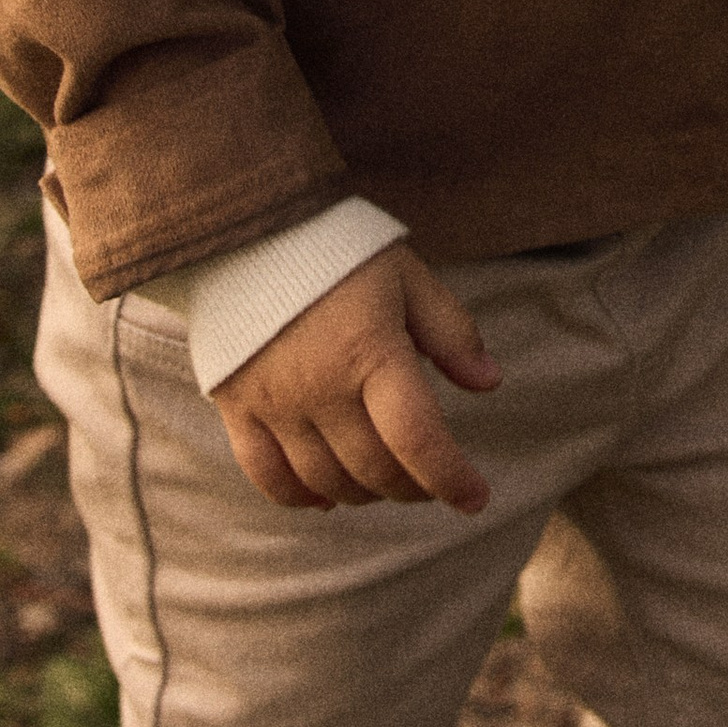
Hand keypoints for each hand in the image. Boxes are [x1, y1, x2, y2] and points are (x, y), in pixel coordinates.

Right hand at [210, 244, 498, 514]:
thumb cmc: (339, 249)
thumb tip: (490, 383)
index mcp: (371, 352)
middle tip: (431, 480)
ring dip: (364, 493)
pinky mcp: (237, 407)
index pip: (417, 438)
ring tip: (386, 481)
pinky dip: (300, 498)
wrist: (247, 227)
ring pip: (326, 481)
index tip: (476, 499)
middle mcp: (321, 387)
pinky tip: (326, 496)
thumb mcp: (406, 277)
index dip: (452, 478)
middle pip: (375, 468)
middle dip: (413, 486)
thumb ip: (450, 331)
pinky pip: (268, 476)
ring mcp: (275, 403)